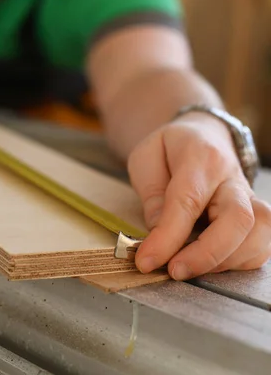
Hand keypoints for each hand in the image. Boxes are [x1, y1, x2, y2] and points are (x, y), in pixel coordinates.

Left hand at [128, 113, 270, 279]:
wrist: (203, 136)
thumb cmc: (170, 149)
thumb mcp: (146, 159)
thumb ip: (152, 195)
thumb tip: (159, 233)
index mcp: (202, 157)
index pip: (189, 201)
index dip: (168, 236)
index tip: (146, 261)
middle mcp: (233, 178)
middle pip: (238, 219)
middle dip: (206, 254)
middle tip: (174, 270)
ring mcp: (249, 198)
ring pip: (257, 235)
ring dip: (224, 261)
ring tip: (189, 267)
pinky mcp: (256, 217)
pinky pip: (260, 246)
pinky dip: (236, 263)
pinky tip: (209, 263)